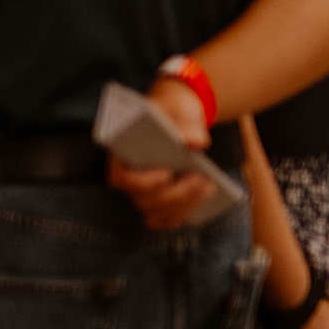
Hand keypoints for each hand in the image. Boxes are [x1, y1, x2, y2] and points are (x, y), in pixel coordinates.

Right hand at [107, 77, 214, 229]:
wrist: (178, 117)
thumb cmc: (172, 111)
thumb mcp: (179, 109)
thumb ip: (186, 124)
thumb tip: (194, 143)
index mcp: (121, 154)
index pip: (121, 179)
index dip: (143, 182)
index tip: (167, 174)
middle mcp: (127, 178)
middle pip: (143, 200)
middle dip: (174, 194)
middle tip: (200, 180)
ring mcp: (142, 192)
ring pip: (155, 212)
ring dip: (182, 205)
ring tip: (207, 187)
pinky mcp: (158, 201)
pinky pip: (165, 218)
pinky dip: (182, 214)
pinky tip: (202, 201)